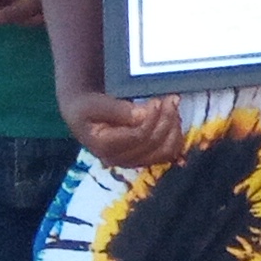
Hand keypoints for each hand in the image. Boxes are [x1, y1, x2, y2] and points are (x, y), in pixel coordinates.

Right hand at [68, 89, 185, 169]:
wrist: (84, 116)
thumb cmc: (87, 108)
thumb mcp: (94, 104)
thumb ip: (117, 110)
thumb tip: (143, 115)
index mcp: (104, 147)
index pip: (137, 136)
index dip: (152, 118)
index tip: (157, 101)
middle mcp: (119, 159)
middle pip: (153, 143)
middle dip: (166, 118)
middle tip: (170, 98)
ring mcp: (133, 161)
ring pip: (165, 150)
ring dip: (174, 126)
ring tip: (172, 105)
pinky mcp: (144, 158)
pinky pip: (169, 153)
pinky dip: (176, 135)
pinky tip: (175, 119)